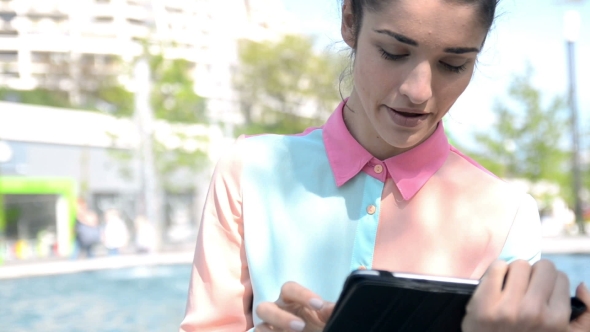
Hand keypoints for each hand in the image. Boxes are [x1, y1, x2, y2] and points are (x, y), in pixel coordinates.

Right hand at [254, 281, 334, 331]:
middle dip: (280, 317)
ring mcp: (270, 328)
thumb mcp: (326, 317)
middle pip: (265, 308)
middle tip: (301, 326)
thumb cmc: (318, 324)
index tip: (319, 304)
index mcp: (290, 299)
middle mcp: (276, 312)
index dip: (302, 294)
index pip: (289, 289)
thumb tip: (337, 307)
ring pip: (260, 327)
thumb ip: (329, 311)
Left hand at [462, 259, 589, 331]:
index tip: (540, 292)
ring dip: (515, 272)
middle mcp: (534, 312)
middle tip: (525, 287)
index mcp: (557, 320)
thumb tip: (580, 285)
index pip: (561, 277)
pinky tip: (495, 285)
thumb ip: (586, 316)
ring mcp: (507, 308)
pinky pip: (497, 267)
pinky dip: (497, 271)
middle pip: (543, 266)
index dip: (549, 283)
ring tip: (510, 287)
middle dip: (535, 274)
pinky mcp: (483, 303)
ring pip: (520, 264)